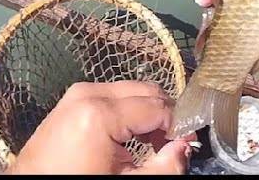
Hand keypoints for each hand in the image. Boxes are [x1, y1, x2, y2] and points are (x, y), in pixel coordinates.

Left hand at [9, 81, 194, 174]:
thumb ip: (163, 167)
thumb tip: (185, 148)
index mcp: (99, 113)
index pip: (158, 107)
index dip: (179, 126)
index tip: (187, 145)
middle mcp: (88, 93)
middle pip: (146, 91)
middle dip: (165, 115)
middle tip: (173, 145)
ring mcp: (76, 93)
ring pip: (131, 90)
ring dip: (148, 112)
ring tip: (154, 144)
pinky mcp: (71, 100)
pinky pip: (112, 95)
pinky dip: (128, 111)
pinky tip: (132, 137)